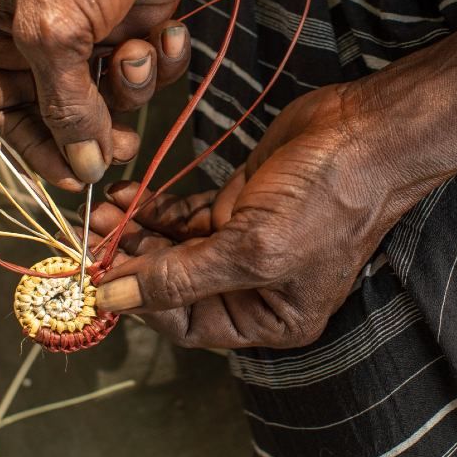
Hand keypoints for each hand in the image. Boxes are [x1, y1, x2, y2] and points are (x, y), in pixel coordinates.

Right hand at [0, 0, 226, 188]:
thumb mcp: (54, 33)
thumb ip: (65, 107)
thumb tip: (82, 168)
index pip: (7, 113)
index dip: (40, 151)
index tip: (76, 179)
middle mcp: (44, 36)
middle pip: (67, 112)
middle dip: (98, 130)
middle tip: (124, 145)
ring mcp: (96, 30)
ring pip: (115, 94)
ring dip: (133, 86)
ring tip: (138, 51)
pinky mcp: (142, 21)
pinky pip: (153, 67)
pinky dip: (166, 59)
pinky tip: (170, 32)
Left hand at [88, 84, 425, 348]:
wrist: (366, 131)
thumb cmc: (329, 200)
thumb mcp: (254, 250)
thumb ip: (181, 278)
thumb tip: (114, 301)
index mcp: (270, 317)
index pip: (188, 325)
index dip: (143, 305)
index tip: (101, 277)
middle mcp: (254, 285)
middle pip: (176, 286)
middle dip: (132, 261)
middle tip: (90, 235)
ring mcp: (244, 240)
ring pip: (175, 246)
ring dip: (136, 231)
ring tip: (100, 211)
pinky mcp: (238, 200)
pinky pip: (185, 214)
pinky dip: (155, 207)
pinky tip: (126, 195)